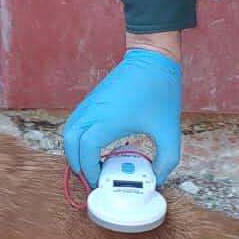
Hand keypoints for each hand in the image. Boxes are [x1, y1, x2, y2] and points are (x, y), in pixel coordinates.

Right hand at [63, 41, 182, 183]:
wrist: (153, 58)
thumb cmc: (160, 90)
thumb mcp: (169, 130)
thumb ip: (167, 159)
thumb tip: (158, 177)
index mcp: (109, 120)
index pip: (86, 150)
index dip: (88, 169)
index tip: (99, 180)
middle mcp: (94, 111)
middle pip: (70, 142)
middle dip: (76, 162)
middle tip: (90, 176)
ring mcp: (91, 103)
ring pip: (69, 130)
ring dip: (74, 149)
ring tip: (89, 163)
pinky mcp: (93, 99)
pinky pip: (75, 121)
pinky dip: (77, 137)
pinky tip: (94, 145)